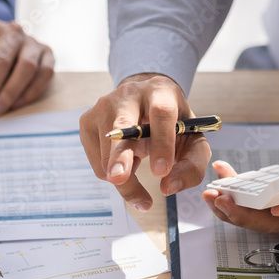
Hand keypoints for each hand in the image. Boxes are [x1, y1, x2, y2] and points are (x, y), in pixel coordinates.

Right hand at [79, 73, 211, 210]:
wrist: (145, 104)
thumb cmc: (172, 126)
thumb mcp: (192, 140)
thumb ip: (191, 165)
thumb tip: (168, 187)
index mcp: (160, 92)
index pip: (161, 113)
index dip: (162, 142)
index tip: (162, 171)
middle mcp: (128, 94)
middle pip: (122, 126)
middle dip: (121, 154)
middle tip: (120, 178)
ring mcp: (103, 107)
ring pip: (108, 153)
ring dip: (124, 179)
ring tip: (137, 177)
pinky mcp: (87, 122)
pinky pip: (98, 163)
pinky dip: (113, 173)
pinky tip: (125, 161)